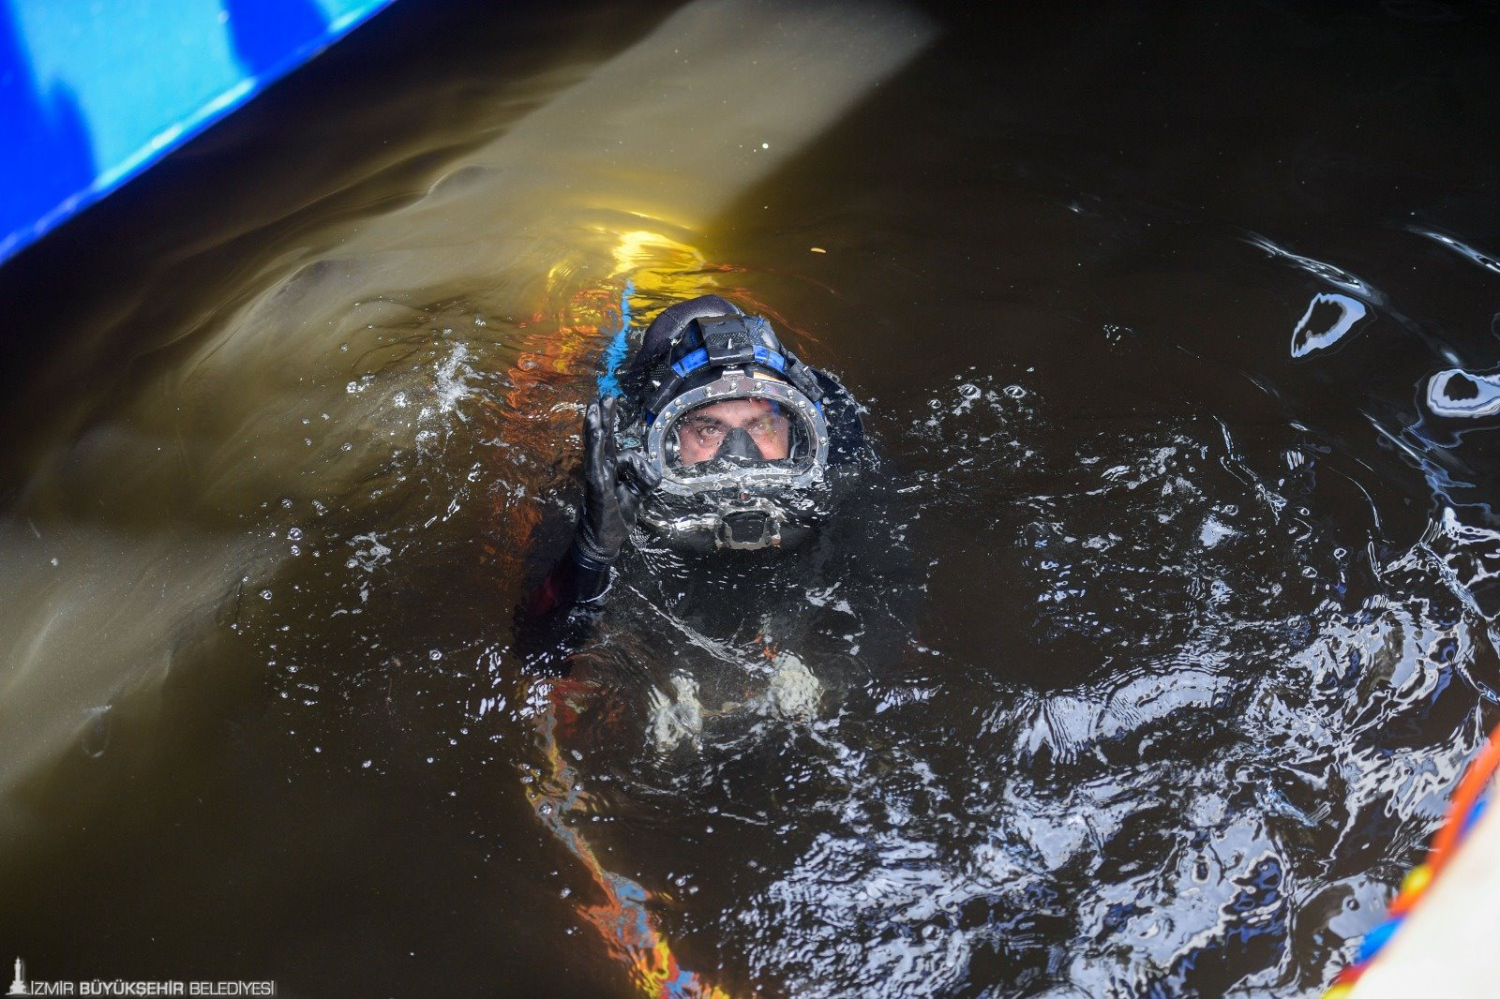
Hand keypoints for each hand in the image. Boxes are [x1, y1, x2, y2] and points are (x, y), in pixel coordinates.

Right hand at [574, 395, 660, 567]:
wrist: (604, 540)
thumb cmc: (617, 515)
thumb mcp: (638, 492)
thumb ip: (645, 476)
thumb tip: (652, 468)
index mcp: (609, 468)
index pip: (612, 443)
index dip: (610, 423)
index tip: (608, 402)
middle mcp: (601, 468)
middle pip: (601, 438)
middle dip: (602, 417)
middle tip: (602, 397)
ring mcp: (596, 476)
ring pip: (595, 447)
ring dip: (595, 427)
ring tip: (594, 408)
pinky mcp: (597, 486)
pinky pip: (596, 463)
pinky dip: (597, 447)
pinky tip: (598, 433)